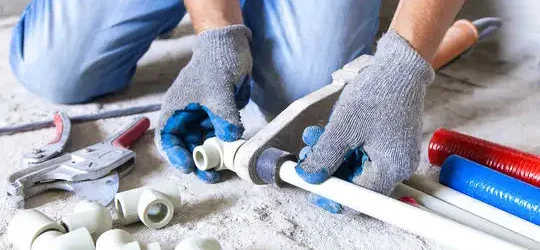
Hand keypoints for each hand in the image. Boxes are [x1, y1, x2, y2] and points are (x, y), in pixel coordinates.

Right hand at [155, 25, 251, 182]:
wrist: (231, 47)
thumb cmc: (216, 63)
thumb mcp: (219, 90)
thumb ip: (223, 115)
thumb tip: (230, 137)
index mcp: (176, 109)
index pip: (168, 139)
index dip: (176, 155)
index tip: (190, 166)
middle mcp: (187, 116)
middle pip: (186, 146)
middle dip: (197, 162)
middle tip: (212, 175)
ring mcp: (202, 117)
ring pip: (203, 144)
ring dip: (212, 157)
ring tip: (224, 168)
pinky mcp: (218, 117)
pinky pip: (218, 136)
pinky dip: (224, 146)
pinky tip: (232, 152)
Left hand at [296, 31, 434, 211]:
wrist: (399, 66)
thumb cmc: (378, 95)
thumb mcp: (343, 129)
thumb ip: (325, 157)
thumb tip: (309, 177)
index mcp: (391, 169)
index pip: (360, 197)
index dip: (333, 196)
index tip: (313, 189)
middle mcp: (397, 166)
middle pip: (356, 181)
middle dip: (328, 169)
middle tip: (306, 158)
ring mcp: (393, 153)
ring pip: (355, 164)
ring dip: (331, 154)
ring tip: (311, 139)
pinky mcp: (388, 141)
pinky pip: (362, 151)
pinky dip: (342, 144)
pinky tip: (324, 132)